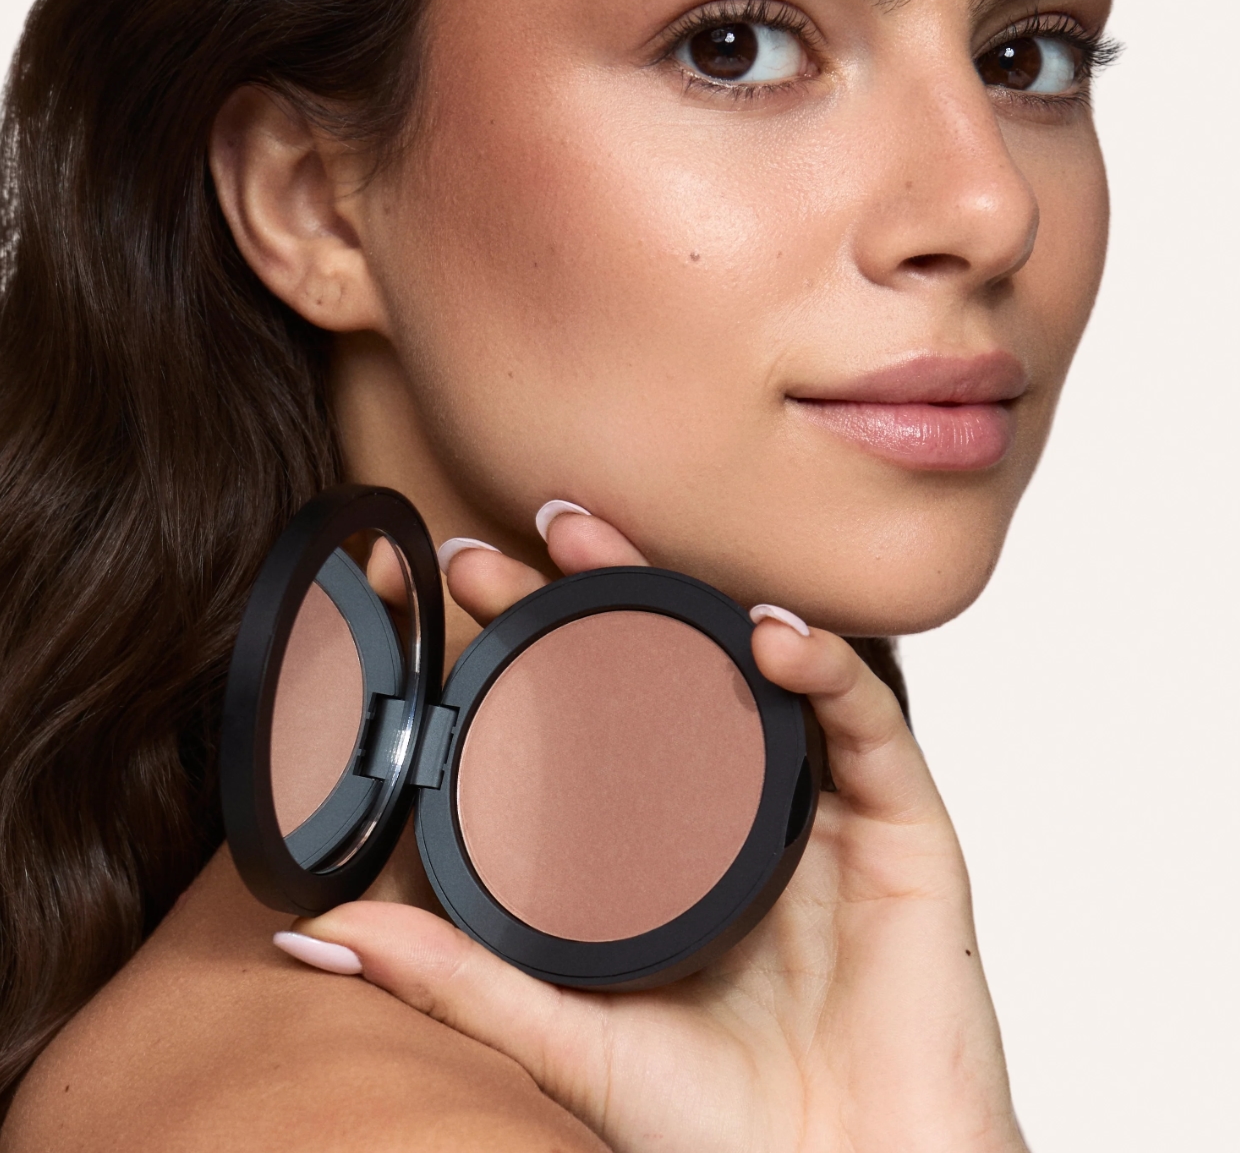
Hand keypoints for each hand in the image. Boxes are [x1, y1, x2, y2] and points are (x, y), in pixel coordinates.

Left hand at [287, 507, 1026, 1152]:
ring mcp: (829, 813)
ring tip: (624, 552)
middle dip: (616, 583)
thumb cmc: (721, 1131)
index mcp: (677, 845)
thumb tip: (318, 940)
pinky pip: (872, 728)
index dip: (544, 635)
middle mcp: (748, 811)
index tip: (468, 578)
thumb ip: (458, 980)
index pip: (605, 708)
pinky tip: (768, 639)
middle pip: (686, 665)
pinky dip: (826, 670)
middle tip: (546, 522)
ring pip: (773, 670)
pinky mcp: (909, 835)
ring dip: (705, 593)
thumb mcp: (567, 1035)